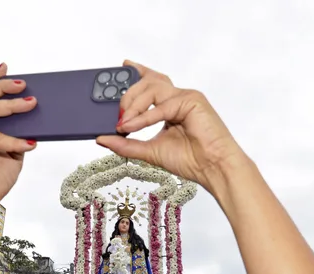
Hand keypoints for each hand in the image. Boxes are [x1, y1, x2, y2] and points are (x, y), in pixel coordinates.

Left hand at [97, 60, 250, 196]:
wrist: (212, 169)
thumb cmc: (189, 160)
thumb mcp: (148, 151)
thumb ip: (125, 144)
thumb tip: (101, 138)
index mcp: (171, 105)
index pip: (152, 81)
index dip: (138, 71)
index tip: (123, 65)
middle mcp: (179, 97)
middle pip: (148, 82)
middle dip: (128, 96)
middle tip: (117, 115)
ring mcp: (187, 97)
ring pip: (153, 88)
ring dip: (134, 105)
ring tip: (124, 123)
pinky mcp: (193, 101)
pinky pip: (162, 105)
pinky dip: (145, 117)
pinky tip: (132, 126)